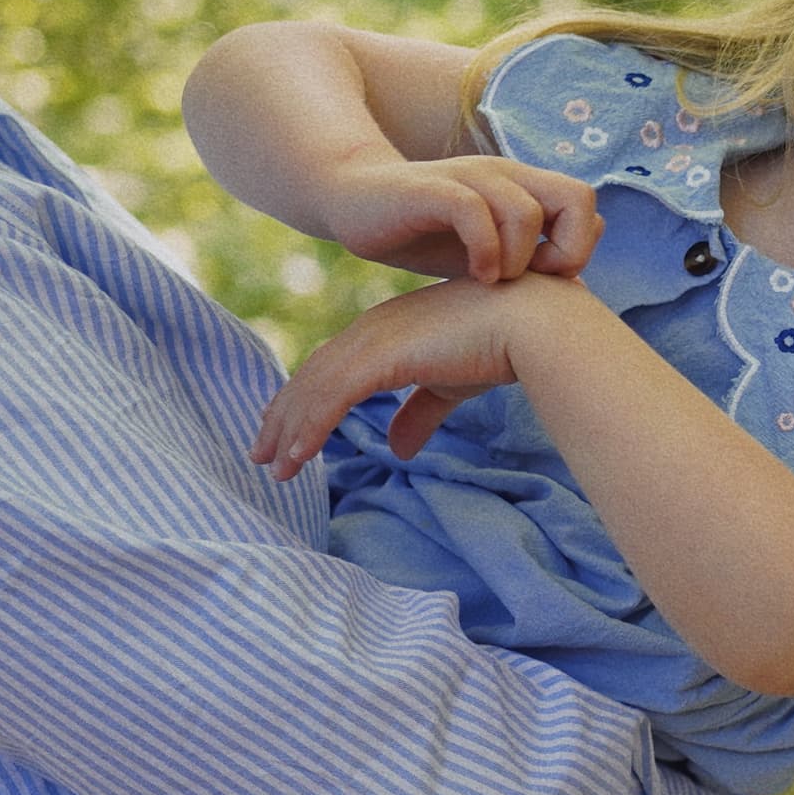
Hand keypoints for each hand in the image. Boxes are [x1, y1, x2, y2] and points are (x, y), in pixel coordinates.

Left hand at [246, 273, 587, 474]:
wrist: (532, 326)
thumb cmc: (501, 348)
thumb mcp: (450, 386)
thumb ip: (419, 414)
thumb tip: (398, 449)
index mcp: (387, 330)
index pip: (333, 367)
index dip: (306, 399)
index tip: (285, 430)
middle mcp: (372, 329)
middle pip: (313, 377)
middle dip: (284, 416)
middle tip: (262, 454)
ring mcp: (374, 340)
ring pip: (315, 389)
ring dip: (290, 430)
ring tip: (274, 468)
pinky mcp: (382, 357)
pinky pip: (332, 398)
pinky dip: (310, 429)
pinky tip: (296, 458)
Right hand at [322, 151, 599, 284]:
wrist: (353, 200)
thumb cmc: (424, 232)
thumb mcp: (485, 252)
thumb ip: (529, 259)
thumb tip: (577, 280)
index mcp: (521, 187)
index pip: (587, 206)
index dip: (578, 247)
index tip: (543, 277)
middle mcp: (503, 175)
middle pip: (578, 197)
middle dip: (567, 251)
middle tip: (530, 279)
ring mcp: (468, 178)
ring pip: (526, 212)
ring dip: (517, 259)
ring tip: (491, 282)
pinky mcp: (433, 189)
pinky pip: (475, 211)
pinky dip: (484, 251)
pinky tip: (473, 276)